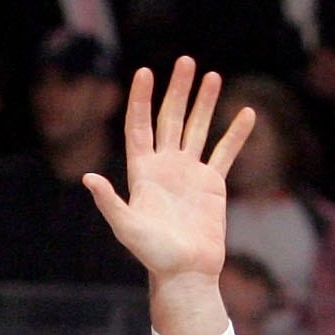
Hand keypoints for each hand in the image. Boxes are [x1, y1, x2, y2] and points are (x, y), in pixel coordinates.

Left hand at [82, 58, 253, 334]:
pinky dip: (235, 134)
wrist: (185, 273)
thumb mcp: (127, 228)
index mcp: (142, 172)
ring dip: (204, 103)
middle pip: (169, 119)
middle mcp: (165, 167)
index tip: (145, 72)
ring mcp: (189, 173)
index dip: (140, 99)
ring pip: (197, 129)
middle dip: (177, 90)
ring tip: (212, 75)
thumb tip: (88, 179)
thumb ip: (109, 202)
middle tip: (186, 61)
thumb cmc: (153, 255)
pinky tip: (246, 113)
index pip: (139, 126)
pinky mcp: (212, 184)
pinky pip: (224, 152)